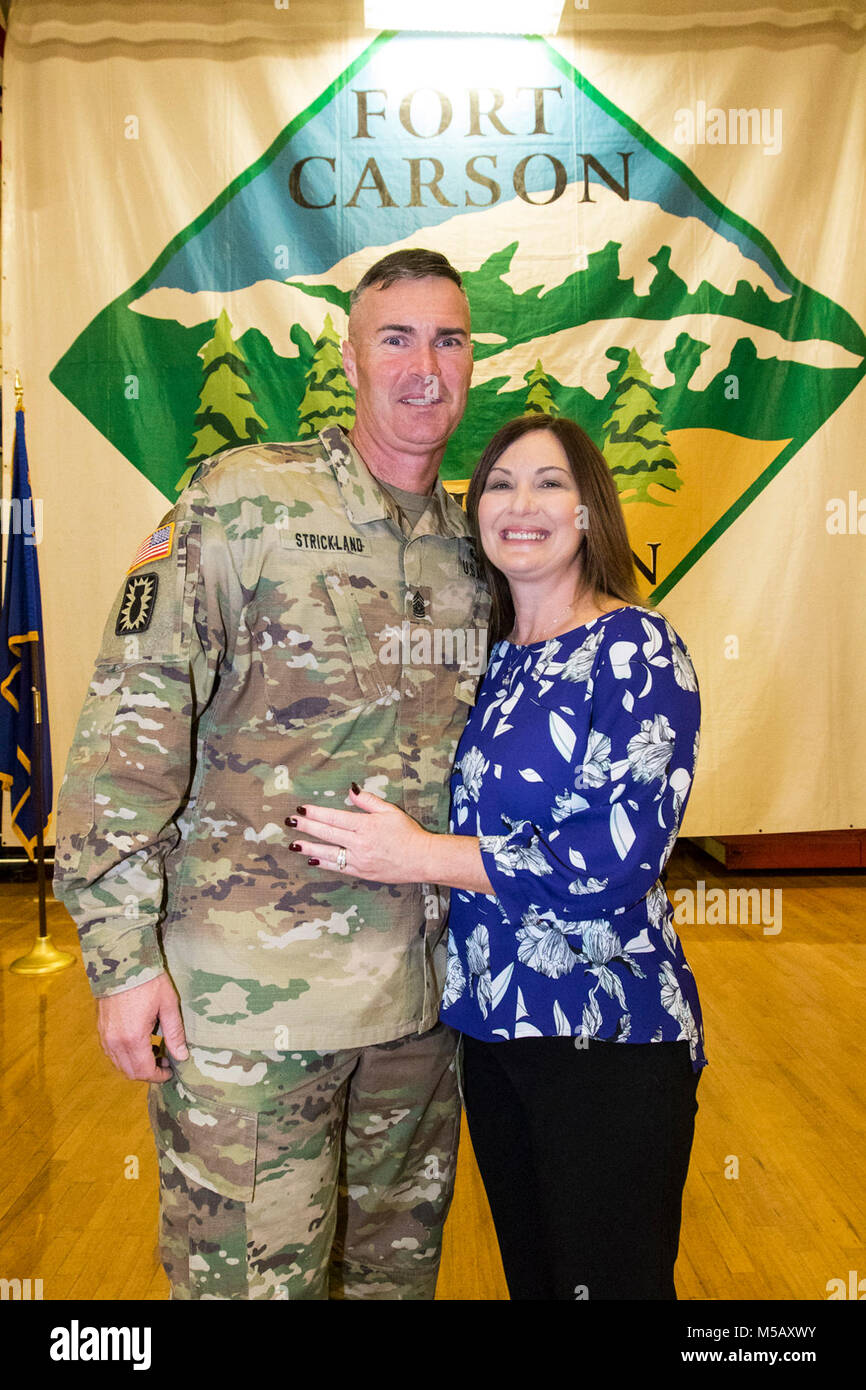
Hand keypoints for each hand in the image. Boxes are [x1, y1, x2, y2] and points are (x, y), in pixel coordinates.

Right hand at [97, 973, 188, 1082]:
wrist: (122, 962)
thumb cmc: (148, 981)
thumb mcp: (168, 1005)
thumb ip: (174, 1034)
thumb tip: (182, 1056)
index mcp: (133, 1038)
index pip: (145, 1071)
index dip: (159, 1076)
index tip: (170, 1071)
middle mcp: (115, 1041)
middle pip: (130, 1072)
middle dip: (148, 1073)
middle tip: (164, 1062)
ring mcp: (105, 1036)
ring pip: (119, 1064)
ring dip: (136, 1065)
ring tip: (153, 1050)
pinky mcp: (100, 1029)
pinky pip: (111, 1052)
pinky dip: (124, 1056)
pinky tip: (138, 1043)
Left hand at [287, 786, 434, 883]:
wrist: (421, 859)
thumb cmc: (408, 833)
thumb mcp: (390, 811)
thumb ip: (368, 801)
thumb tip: (350, 791)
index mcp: (365, 826)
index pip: (334, 818)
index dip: (316, 813)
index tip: (302, 809)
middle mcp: (359, 843)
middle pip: (327, 834)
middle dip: (306, 827)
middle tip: (290, 822)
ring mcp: (359, 860)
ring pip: (328, 853)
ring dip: (309, 848)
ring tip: (294, 844)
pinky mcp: (362, 873)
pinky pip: (338, 868)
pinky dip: (324, 864)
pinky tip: (312, 860)